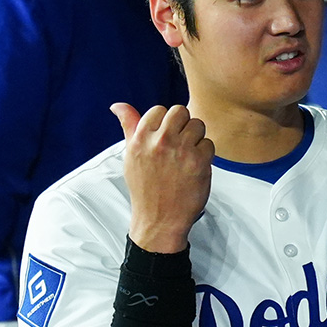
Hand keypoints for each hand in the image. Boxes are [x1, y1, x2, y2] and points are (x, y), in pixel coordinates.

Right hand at [111, 103, 213, 252]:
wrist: (159, 220)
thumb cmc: (145, 188)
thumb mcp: (131, 156)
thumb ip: (129, 127)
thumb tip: (118, 106)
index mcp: (140, 139)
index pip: (159, 109)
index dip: (165, 122)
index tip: (165, 137)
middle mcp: (159, 142)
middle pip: (180, 111)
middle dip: (183, 124)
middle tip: (180, 142)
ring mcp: (180, 151)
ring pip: (198, 125)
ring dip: (196, 138)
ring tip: (187, 155)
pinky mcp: (199, 162)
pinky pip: (208, 143)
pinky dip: (205, 154)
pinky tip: (194, 167)